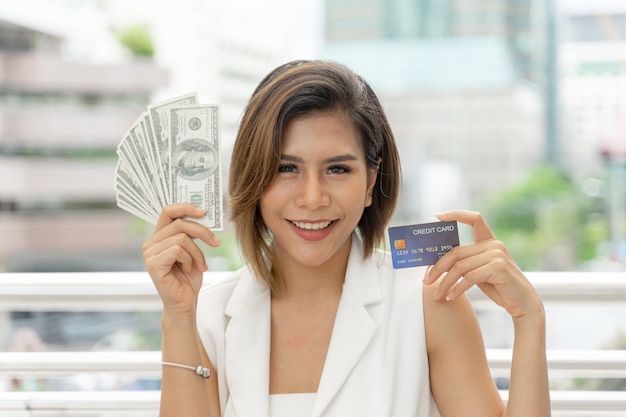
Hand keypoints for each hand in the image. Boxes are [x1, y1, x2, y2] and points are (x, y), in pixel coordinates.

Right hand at [142, 204, 220, 316]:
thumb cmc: (189, 277)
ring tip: (198, 265)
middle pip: (179, 223)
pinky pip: (178, 250)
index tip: (204, 211)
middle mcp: (151, 243)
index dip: (186, 207)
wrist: (185, 303)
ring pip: (181, 237)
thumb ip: (191, 233)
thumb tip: (202, 213)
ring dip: (197, 252)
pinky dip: (190, 260)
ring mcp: (149, 254)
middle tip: (215, 242)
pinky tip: (189, 270)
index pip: (168, 211)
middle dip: (202, 232)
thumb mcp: (193, 250)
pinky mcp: (153, 264)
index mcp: (159, 237)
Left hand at [423, 210, 541, 319]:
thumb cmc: (499, 287)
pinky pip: (469, 277)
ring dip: (445, 282)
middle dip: (438, 267)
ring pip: (460, 266)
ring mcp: (497, 255)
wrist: (523, 303)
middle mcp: (494, 244)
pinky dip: (457, 288)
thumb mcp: (479, 271)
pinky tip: (451, 297)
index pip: (474, 219)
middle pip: (456, 252)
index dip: (455, 214)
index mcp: (490, 241)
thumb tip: (435, 264)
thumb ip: (464, 263)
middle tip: (426, 280)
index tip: (438, 216)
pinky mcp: (498, 268)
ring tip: (437, 294)